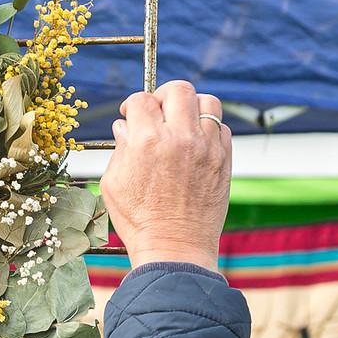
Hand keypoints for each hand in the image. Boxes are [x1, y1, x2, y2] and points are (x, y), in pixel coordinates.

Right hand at [99, 80, 230, 270]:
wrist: (175, 247)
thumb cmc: (139, 219)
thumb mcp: (114, 182)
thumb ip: (120, 148)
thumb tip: (124, 126)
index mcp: (146, 141)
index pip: (141, 100)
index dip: (132, 104)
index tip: (130, 114)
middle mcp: (179, 138)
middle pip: (178, 90)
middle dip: (163, 95)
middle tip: (158, 111)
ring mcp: (206, 147)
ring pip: (207, 101)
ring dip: (192, 107)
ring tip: (181, 123)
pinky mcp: (224, 160)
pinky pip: (222, 127)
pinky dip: (208, 128)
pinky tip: (195, 143)